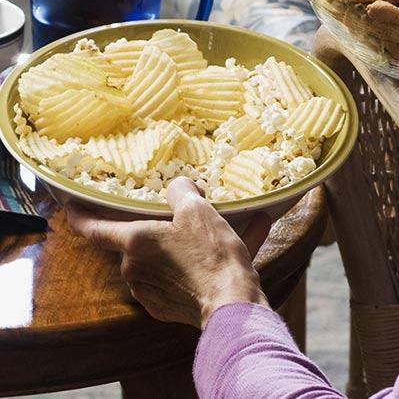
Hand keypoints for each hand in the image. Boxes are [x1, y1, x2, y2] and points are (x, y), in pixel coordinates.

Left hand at [66, 177, 271, 328]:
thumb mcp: (198, 210)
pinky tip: (212, 260)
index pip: (96, 229)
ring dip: (174, 249)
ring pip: (155, 261)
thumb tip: (178, 188)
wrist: (230, 303)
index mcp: (136, 241)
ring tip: (208, 239)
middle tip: (181, 219)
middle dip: (155, 230)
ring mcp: (146, 291)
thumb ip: (181, 192)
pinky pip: (168, 279)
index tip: (70, 208)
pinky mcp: (162, 308)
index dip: (80, 217)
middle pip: (136, 242)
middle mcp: (133, 268)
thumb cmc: (211, 254)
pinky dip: (185, 268)